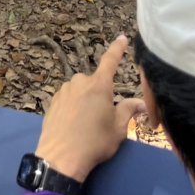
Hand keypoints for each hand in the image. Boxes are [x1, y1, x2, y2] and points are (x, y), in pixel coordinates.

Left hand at [35, 35, 145, 182]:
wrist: (61, 157)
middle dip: (100, 95)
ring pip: (80, 91)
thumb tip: (141, 103)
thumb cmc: (95, 142)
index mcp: (99, 85)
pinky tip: (73, 125)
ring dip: (85, 101)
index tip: (122, 37)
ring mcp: (64, 90)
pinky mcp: (52, 100)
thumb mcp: (118, 128)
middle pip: (95, 83)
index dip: (117, 49)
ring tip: (87, 125)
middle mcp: (80, 82)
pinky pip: (68, 99)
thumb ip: (128, 111)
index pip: (110, 61)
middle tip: (103, 117)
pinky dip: (73, 107)